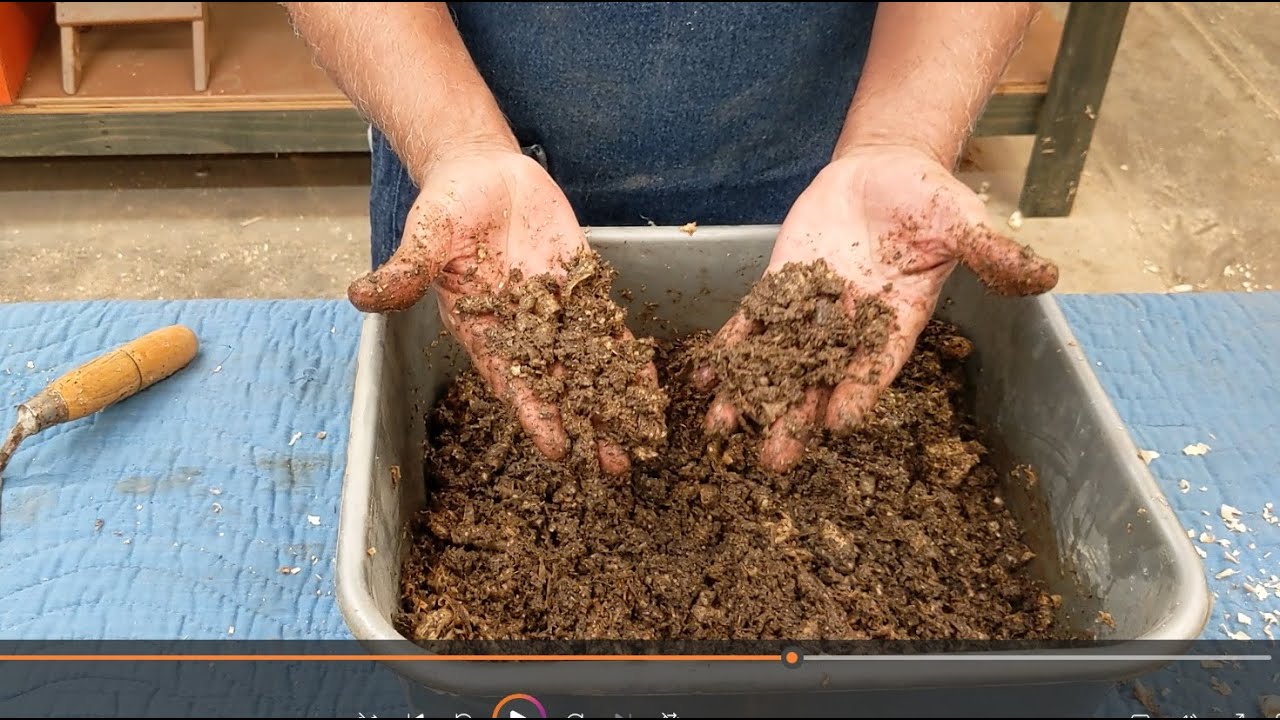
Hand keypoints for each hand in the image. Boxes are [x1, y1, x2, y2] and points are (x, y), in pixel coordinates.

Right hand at [347, 148, 657, 474]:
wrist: (481, 173)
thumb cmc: (447, 206)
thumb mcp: (426, 236)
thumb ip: (406, 270)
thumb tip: (360, 295)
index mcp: (482, 329)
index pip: (512, 382)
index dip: (535, 415)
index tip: (557, 449)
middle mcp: (521, 330)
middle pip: (559, 385)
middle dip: (586, 423)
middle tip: (615, 466)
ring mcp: (554, 310)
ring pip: (589, 363)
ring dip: (613, 399)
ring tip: (642, 436)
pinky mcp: (580, 285)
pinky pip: (607, 326)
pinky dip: (627, 354)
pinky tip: (650, 384)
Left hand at [695, 144, 1058, 471]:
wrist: (884, 170)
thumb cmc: (928, 199)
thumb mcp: (962, 219)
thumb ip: (989, 251)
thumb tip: (1043, 274)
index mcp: (896, 320)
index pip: (875, 363)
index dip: (858, 390)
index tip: (840, 421)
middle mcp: (850, 325)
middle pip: (818, 378)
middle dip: (794, 415)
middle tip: (772, 458)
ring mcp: (810, 308)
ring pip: (778, 358)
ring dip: (751, 391)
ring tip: (723, 425)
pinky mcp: (780, 286)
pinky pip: (752, 322)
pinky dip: (731, 346)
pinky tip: (707, 373)